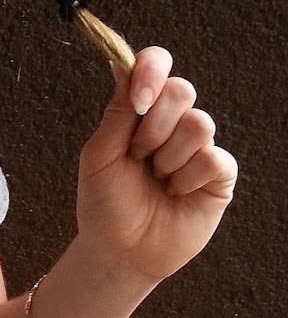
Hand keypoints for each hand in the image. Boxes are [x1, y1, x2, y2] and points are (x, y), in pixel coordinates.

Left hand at [76, 46, 237, 285]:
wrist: (120, 251)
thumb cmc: (105, 204)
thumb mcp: (98, 156)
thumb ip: (115, 114)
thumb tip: (122, 66)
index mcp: (140, 112)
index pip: (156, 66)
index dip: (151, 70)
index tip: (137, 100)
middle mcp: (172, 124)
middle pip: (182, 90)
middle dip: (153, 126)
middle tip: (137, 156)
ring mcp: (198, 147)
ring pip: (200, 124)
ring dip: (169, 158)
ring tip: (157, 180)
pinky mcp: (219, 175)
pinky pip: (214, 158)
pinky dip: (188, 179)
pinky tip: (176, 194)